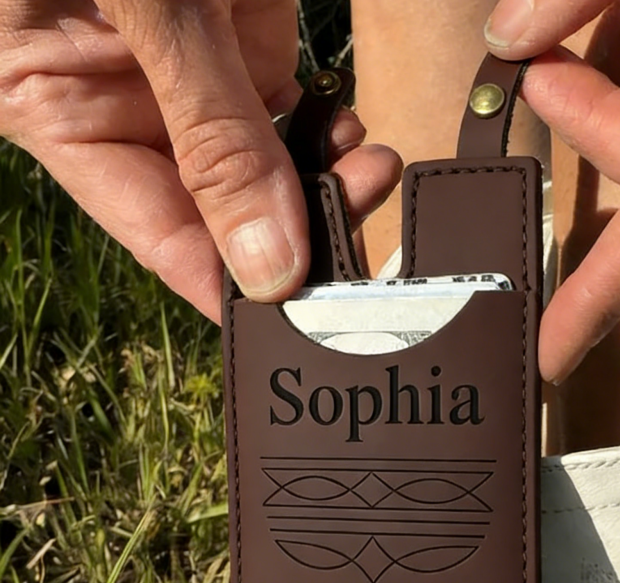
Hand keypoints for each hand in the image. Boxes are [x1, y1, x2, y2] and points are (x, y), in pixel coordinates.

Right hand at [0, 1, 400, 320]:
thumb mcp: (143, 7)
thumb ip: (210, 137)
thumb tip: (267, 268)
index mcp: (62, 113)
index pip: (161, 242)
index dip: (232, 294)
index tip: (304, 327)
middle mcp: (131, 112)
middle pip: (224, 217)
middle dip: (297, 236)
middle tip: (361, 231)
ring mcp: (192, 83)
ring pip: (269, 175)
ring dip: (324, 187)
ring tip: (371, 170)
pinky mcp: (242, 47)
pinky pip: (295, 121)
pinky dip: (332, 139)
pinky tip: (360, 139)